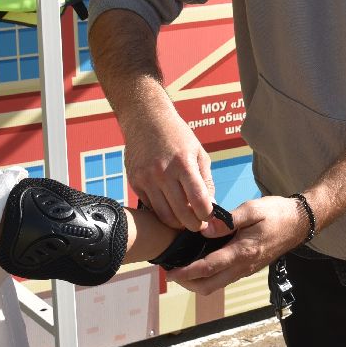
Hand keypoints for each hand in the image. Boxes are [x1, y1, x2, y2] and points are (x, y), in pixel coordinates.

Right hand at [125, 102, 213, 231]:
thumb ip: (205, 180)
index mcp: (183, 163)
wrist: (146, 120)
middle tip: (199, 226)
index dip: (207, 215)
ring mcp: (146, 178)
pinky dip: (162, 211)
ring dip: (177, 223)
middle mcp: (163, 172)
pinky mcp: (135, 182)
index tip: (209, 218)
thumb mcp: (199, 153)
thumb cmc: (177, 136)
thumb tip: (210, 206)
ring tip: (185, 221)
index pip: (198, 200)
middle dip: (193, 225)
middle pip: (181, 212)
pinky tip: (170, 207)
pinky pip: (150, 206)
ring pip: (163, 214)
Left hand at [166, 195, 306, 294]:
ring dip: (197, 281)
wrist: (299, 222)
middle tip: (171, 272)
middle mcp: (243, 266)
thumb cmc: (276, 213)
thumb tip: (203, 230)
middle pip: (209, 286)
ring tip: (182, 268)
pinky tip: (201, 261)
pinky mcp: (248, 268)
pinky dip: (208, 276)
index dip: (186, 272)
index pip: (207, 268)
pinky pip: (224, 278)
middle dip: (187, 283)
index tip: (169, 272)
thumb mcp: (252, 210)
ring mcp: (246, 270)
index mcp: (242, 252)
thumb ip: (227, 220)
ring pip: (216, 285)